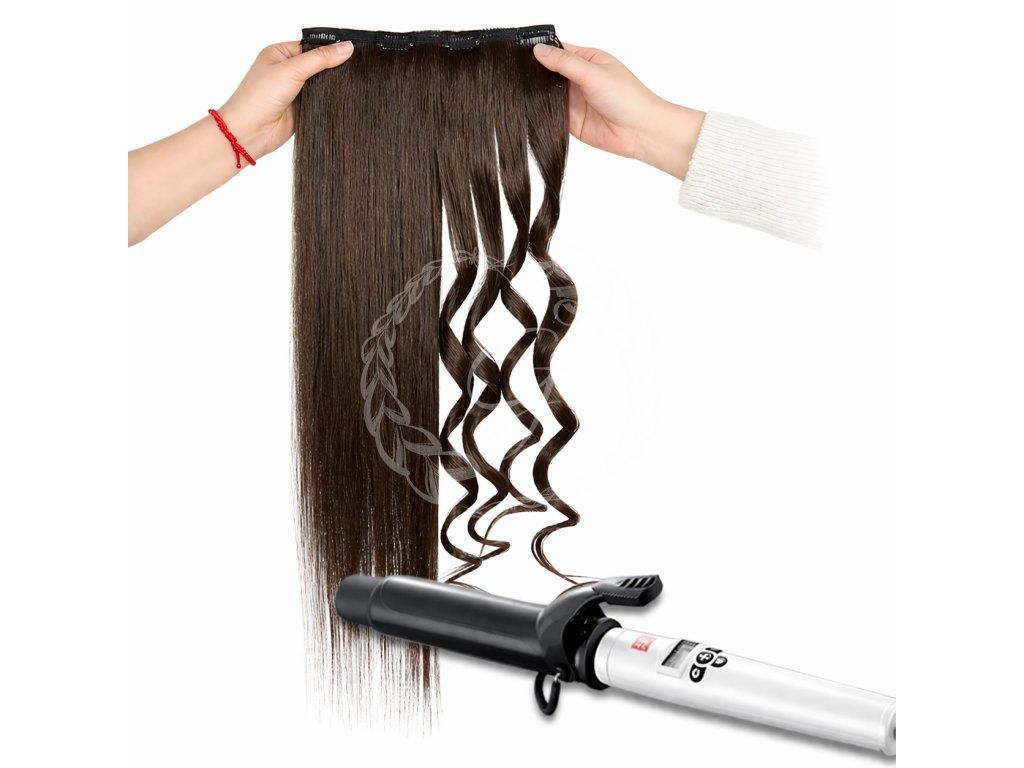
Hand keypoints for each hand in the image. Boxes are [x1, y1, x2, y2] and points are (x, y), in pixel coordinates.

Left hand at [218, 41, 353, 159]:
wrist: (250, 132)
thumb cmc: (258, 97)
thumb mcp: (291, 70)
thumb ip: (320, 59)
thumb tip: (346, 47)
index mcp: (280, 53)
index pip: (312, 46)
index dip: (329, 49)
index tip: (350, 51)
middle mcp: (287, 70)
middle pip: (319, 64)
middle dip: (332, 68)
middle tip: (352, 69)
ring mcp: (295, 90)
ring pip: (322, 84)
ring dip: (331, 86)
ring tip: (347, 85)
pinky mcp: (302, 108)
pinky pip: (321, 101)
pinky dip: (329, 100)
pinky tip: (340, 99)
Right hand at [533, 43, 704, 180]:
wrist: (639, 131)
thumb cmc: (627, 98)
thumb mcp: (592, 73)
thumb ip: (564, 63)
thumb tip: (540, 51)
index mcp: (589, 60)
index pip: (559, 51)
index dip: (543, 51)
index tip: (524, 54)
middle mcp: (580, 79)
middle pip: (550, 73)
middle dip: (538, 74)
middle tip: (520, 74)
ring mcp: (575, 100)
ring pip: (548, 94)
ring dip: (539, 94)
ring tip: (524, 92)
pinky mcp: (572, 121)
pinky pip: (552, 115)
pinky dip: (543, 113)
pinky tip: (534, 110)